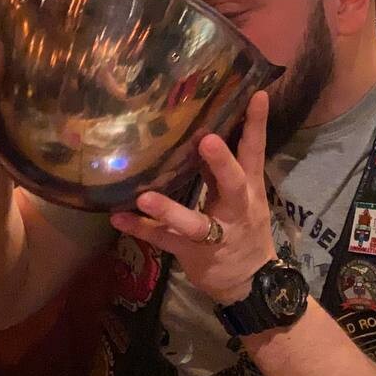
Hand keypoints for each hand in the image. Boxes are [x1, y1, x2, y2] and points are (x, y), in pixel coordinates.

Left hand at [111, 91, 276, 304]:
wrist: (251, 281)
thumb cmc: (243, 227)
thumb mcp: (242, 195)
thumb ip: (222, 168)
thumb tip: (203, 128)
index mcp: (249, 189)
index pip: (255, 151)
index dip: (257, 124)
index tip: (256, 94)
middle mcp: (236, 209)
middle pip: (233, 183)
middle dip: (221, 162)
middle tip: (207, 139)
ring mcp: (216, 235)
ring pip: (194, 223)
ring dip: (170, 210)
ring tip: (144, 196)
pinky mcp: (194, 253)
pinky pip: (165, 241)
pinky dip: (142, 230)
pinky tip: (119, 218)